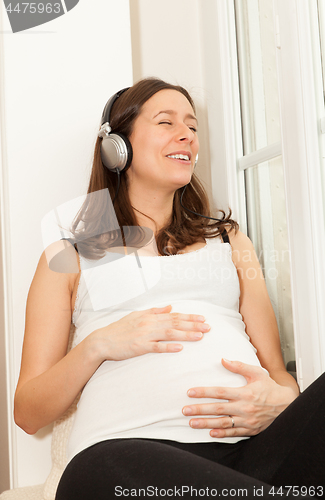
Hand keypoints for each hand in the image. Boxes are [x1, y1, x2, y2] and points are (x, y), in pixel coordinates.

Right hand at [88, 305, 209, 361]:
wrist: (102, 341)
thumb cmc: (120, 329)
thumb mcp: (137, 315)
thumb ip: (154, 311)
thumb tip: (170, 307)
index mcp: (150, 316)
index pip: (174, 316)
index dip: (189, 317)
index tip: (203, 318)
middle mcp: (149, 324)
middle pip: (175, 323)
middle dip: (193, 325)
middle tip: (208, 327)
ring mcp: (144, 335)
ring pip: (169, 333)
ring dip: (186, 334)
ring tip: (200, 336)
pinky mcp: (139, 347)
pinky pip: (156, 347)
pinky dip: (168, 346)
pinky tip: (180, 347)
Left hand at [182, 359, 297, 437]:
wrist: (287, 405)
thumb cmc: (270, 388)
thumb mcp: (256, 373)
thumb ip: (239, 366)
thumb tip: (223, 360)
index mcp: (245, 393)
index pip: (220, 392)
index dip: (203, 392)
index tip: (190, 392)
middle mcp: (244, 408)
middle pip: (218, 409)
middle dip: (200, 409)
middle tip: (185, 410)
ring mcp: (247, 420)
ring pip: (223, 423)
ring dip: (206, 423)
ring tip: (192, 423)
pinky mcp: (250, 429)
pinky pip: (233, 433)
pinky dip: (222, 433)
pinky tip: (211, 433)